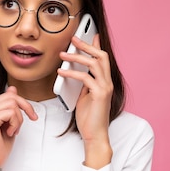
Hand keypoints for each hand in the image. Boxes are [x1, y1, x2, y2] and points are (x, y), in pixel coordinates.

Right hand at [0, 50, 37, 170]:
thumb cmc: (1, 144)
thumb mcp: (9, 122)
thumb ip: (9, 106)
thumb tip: (11, 89)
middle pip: (12, 95)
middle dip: (24, 108)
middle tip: (28, 120)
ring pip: (13, 104)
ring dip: (20, 119)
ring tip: (13, 130)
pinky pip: (12, 112)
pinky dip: (16, 123)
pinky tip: (9, 133)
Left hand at [57, 35, 112, 167]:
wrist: (94, 136)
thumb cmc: (89, 119)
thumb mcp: (85, 98)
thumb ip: (84, 85)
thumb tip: (77, 74)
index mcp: (105, 83)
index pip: (102, 59)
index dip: (96, 46)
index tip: (89, 34)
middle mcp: (108, 83)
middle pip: (101, 56)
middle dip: (87, 45)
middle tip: (73, 39)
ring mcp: (105, 88)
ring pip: (94, 64)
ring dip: (77, 57)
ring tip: (63, 54)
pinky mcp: (99, 95)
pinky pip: (85, 78)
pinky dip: (72, 73)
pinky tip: (61, 72)